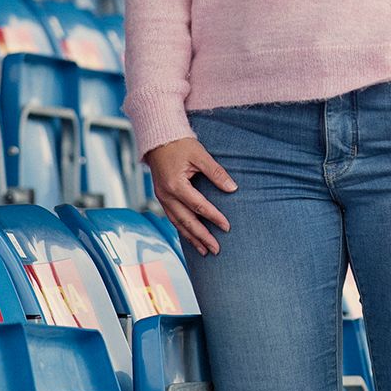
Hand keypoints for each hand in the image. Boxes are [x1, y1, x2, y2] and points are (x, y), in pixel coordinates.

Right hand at [144, 135, 236, 254]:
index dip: (214, 217)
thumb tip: (232, 188)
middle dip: (202, 237)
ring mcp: (161, 198)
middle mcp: (166, 195)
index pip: (199, 206)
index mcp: (175, 185)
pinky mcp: (161, 198)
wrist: (158, 139)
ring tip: (204, 251)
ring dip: (191, 238)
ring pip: (178, 223)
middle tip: (216, 249)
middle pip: (186, 221)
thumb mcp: (200, 154)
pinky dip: (183, 229)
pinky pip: (172, 218)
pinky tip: (191, 237)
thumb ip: (216, 172)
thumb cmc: (180, 144)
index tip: (227, 227)